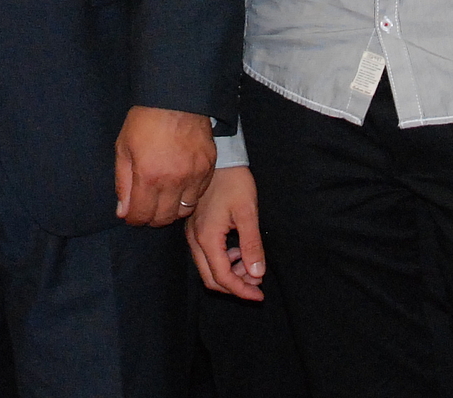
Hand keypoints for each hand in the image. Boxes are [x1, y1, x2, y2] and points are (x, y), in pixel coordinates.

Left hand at [114, 106, 215, 226]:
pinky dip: (188, 196)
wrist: (176, 98)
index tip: (131, 213)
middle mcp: (173, 180)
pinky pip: (198, 194)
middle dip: (151, 217)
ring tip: (163, 198)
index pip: (141, 215)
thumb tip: (123, 211)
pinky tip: (179, 186)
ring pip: (183, 210)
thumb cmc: (146, 120)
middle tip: (146, 206)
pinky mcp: (207, 168)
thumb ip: (122, 183)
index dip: (133, 218)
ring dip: (171, 209)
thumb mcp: (123, 148)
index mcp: (148, 176)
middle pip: (163, 218)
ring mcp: (193, 175)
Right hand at [185, 166, 267, 300]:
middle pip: (211, 278)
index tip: (260, 295)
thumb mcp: (248, 213)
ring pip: (208, 269)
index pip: (222, 277)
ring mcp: (192, 234)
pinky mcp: (195, 229)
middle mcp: (195, 240)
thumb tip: (257, 274)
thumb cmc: (234, 182)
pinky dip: (224, 261)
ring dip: (230, 274)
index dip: (241, 290)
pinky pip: (206, 256)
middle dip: (235, 286)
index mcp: (207, 238)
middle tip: (257, 283)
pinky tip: (239, 251)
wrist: (221, 158)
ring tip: (251, 265)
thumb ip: (251, 245)